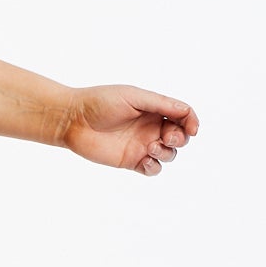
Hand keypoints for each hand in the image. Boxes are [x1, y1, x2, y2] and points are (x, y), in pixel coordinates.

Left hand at [61, 85, 198, 174]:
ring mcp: (141, 145)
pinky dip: (155, 167)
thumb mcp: (133, 97)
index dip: (191, 122)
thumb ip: (160, 104)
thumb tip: (186, 111)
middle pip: (179, 137)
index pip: (182, 116)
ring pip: (168, 154)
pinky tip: (145, 160)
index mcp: (153, 109)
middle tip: (166, 137)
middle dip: (180, 138)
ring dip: (167, 152)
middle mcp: (150, 127)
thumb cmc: (100, 102)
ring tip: (151, 147)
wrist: (73, 119)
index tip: (192, 129)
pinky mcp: (130, 161)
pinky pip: (152, 169)